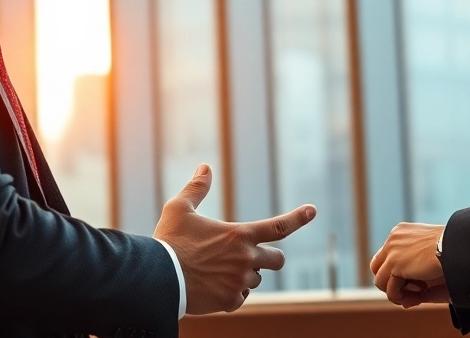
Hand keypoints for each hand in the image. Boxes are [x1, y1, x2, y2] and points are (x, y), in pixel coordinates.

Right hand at [154, 164, 316, 314]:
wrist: (157, 279)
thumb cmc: (168, 242)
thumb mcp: (179, 209)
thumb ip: (196, 188)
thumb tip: (205, 167)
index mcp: (239, 235)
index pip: (278, 226)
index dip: (298, 218)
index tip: (312, 210)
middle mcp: (245, 259)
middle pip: (277, 260)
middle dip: (270, 257)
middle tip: (251, 256)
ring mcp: (239, 282)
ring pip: (256, 279)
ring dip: (245, 275)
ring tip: (217, 270)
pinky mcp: (230, 302)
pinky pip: (241, 297)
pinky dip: (232, 293)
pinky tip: (213, 286)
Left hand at [370, 223, 446, 307]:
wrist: (456, 248)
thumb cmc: (451, 251)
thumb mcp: (430, 257)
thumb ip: (415, 270)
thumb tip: (405, 296)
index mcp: (402, 233)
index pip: (386, 256)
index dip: (395, 274)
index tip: (413, 284)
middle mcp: (393, 238)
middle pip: (377, 267)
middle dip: (390, 283)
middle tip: (410, 292)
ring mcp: (391, 249)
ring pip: (380, 280)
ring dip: (396, 293)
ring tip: (414, 298)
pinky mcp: (393, 263)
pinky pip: (388, 288)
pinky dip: (400, 297)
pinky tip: (416, 298)